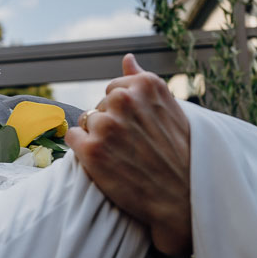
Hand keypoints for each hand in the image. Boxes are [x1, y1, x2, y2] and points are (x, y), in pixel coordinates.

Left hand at [65, 54, 191, 257]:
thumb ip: (142, 82)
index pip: (114, 89)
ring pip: (86, 122)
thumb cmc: (181, 155)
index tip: (139, 131)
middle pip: (99, 106)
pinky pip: (73, 138)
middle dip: (109, 124)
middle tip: (132, 148)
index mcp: (146, 85)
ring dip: (97, 137)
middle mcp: (124, 100)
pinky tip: (106, 163)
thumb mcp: (169, 109)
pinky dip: (83, 150)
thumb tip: (126, 58)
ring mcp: (106, 124)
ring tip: (122, 156)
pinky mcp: (91, 150)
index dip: (123, 113)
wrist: (184, 199)